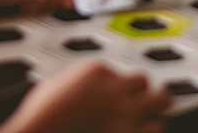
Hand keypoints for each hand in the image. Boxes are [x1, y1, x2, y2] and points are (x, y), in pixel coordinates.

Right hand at [1, 60, 169, 132]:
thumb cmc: (38, 121)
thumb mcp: (52, 89)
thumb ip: (75, 84)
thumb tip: (82, 91)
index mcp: (95, 72)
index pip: (117, 71)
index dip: (114, 86)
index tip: (110, 95)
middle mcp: (114, 89)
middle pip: (145, 81)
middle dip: (145, 91)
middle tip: (148, 99)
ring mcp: (124, 114)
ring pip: (160, 103)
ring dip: (154, 111)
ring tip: (152, 117)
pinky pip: (153, 130)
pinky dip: (148, 131)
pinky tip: (143, 132)